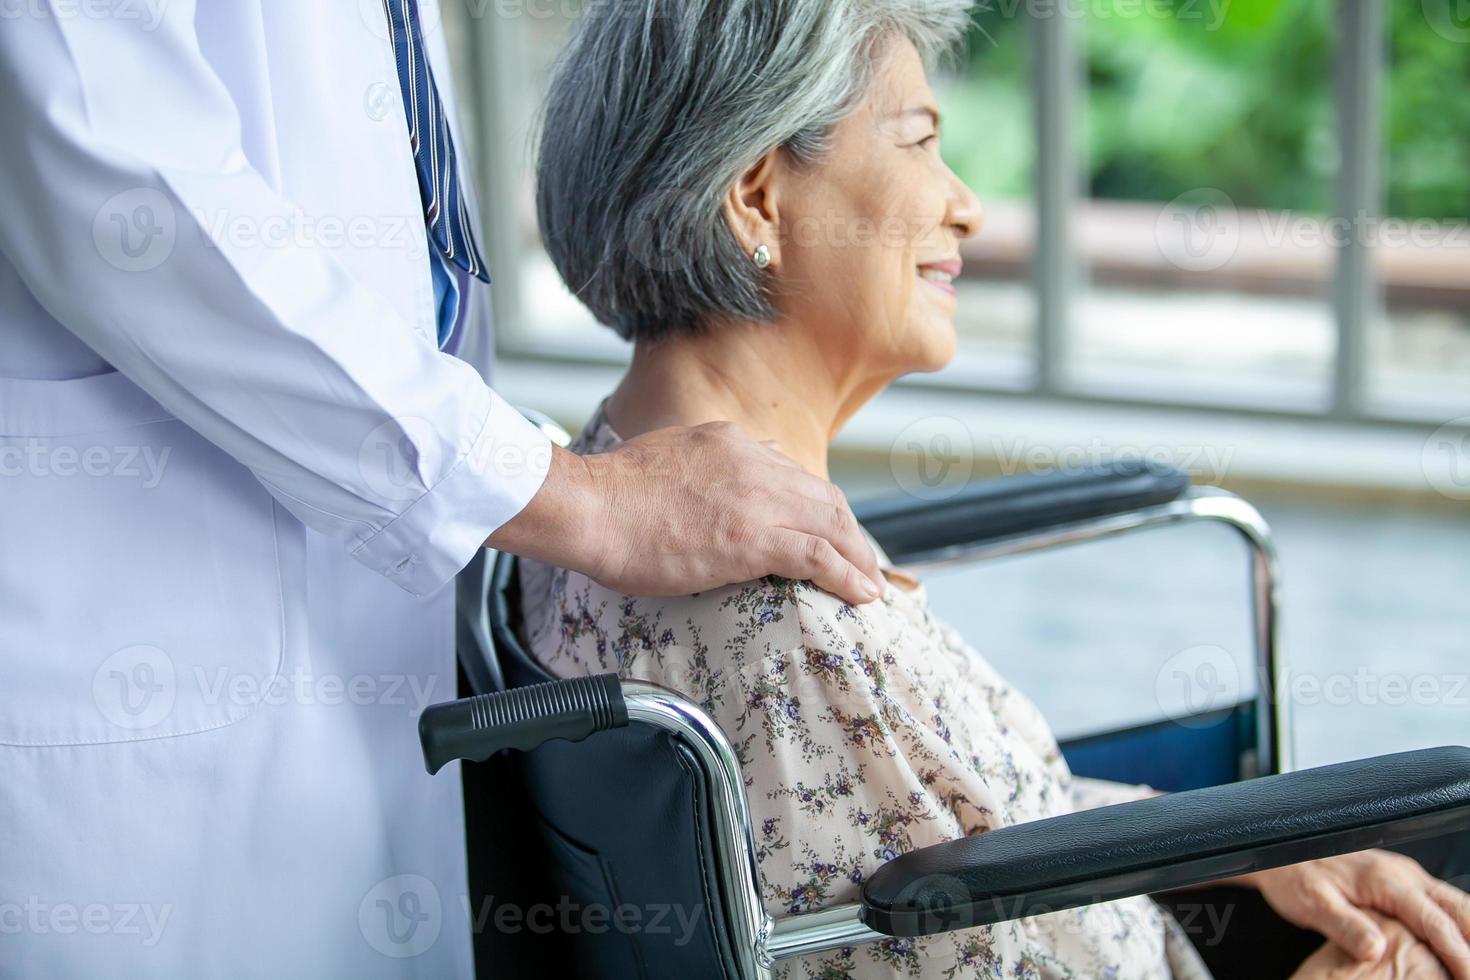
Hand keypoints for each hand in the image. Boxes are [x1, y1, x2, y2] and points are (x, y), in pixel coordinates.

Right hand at [487, 423, 885, 604]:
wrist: (590, 507)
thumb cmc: (611, 494)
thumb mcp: (668, 458)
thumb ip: (703, 468)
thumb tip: (717, 486)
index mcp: (732, 443)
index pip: (794, 473)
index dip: (819, 505)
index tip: (830, 529)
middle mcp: (753, 463)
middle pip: (824, 497)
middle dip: (850, 532)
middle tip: (863, 561)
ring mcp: (755, 499)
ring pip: (831, 524)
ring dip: (857, 557)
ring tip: (870, 584)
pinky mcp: (752, 538)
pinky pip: (818, 556)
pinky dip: (847, 575)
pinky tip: (860, 593)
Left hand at [1252, 851, 1469, 977]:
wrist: (1278, 853)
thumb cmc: (1293, 875)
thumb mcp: (1313, 903)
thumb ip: (1345, 925)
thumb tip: (1376, 950)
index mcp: (1385, 878)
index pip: (1434, 920)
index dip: (1459, 953)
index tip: (1469, 977)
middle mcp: (1402, 873)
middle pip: (1457, 908)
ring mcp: (1405, 876)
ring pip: (1454, 904)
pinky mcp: (1401, 883)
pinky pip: (1440, 904)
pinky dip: (1458, 924)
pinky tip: (1461, 944)